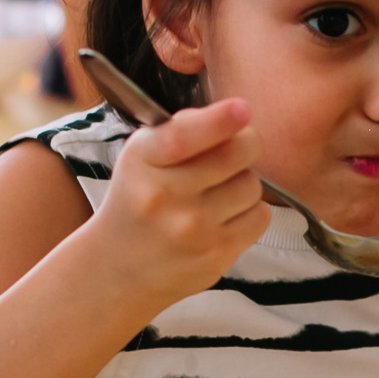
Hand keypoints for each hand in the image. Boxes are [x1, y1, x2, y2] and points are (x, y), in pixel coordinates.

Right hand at [88, 98, 270, 304]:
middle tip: (238, 149)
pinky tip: (226, 217)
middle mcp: (165, 195)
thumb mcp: (142, 156)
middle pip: (236, 154)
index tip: (242, 110)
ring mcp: (192, 229)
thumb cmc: (139, 200)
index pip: (184, 137)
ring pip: (252, 185)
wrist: (118, 268)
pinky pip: (260, 217)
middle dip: (246, 144)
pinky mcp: (215, 255)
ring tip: (220, 192)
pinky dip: (250, 212)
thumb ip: (182, 130)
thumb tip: (234, 115)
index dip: (220, 121)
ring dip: (244, 182)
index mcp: (143, 160)